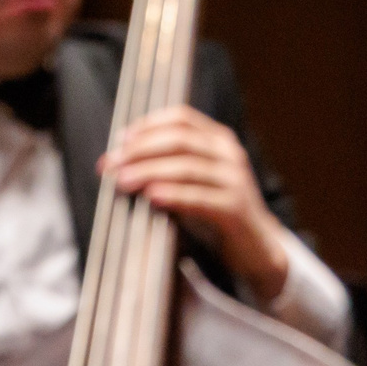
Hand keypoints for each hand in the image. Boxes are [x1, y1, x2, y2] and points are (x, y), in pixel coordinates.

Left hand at [100, 106, 290, 304]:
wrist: (255, 247)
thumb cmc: (215, 212)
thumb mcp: (193, 182)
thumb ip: (167, 166)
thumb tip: (120, 161)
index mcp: (219, 140)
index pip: (181, 118)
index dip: (148, 125)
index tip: (120, 139)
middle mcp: (229, 154)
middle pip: (180, 139)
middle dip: (140, 150)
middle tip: (111, 164)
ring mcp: (235, 180)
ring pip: (186, 167)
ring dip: (149, 172)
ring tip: (123, 181)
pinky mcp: (236, 208)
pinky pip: (200, 197)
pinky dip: (173, 195)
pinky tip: (152, 197)